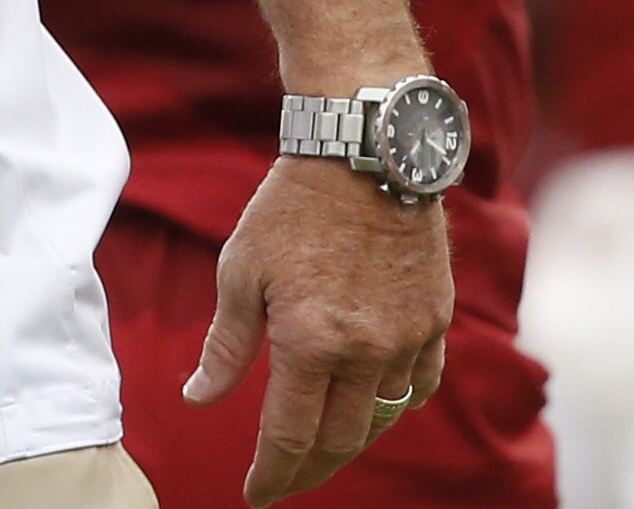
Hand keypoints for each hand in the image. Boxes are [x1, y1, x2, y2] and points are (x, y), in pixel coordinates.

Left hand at [186, 155, 451, 503]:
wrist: (362, 158)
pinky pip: (419, 384)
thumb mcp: (239, 272)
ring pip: (383, 417)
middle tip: (284, 482)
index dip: (272, 473)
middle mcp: (367, 352)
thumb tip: (198, 398)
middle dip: (308, 470)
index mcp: (311, 342)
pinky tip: (372, 408)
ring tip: (321, 450)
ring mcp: (408, 339)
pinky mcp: (435, 321)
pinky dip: (394, 404)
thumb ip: (226, 345)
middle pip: (340, 439)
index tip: (255, 494)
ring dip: (350, 440)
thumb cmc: (289, 210)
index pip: (290, 435)